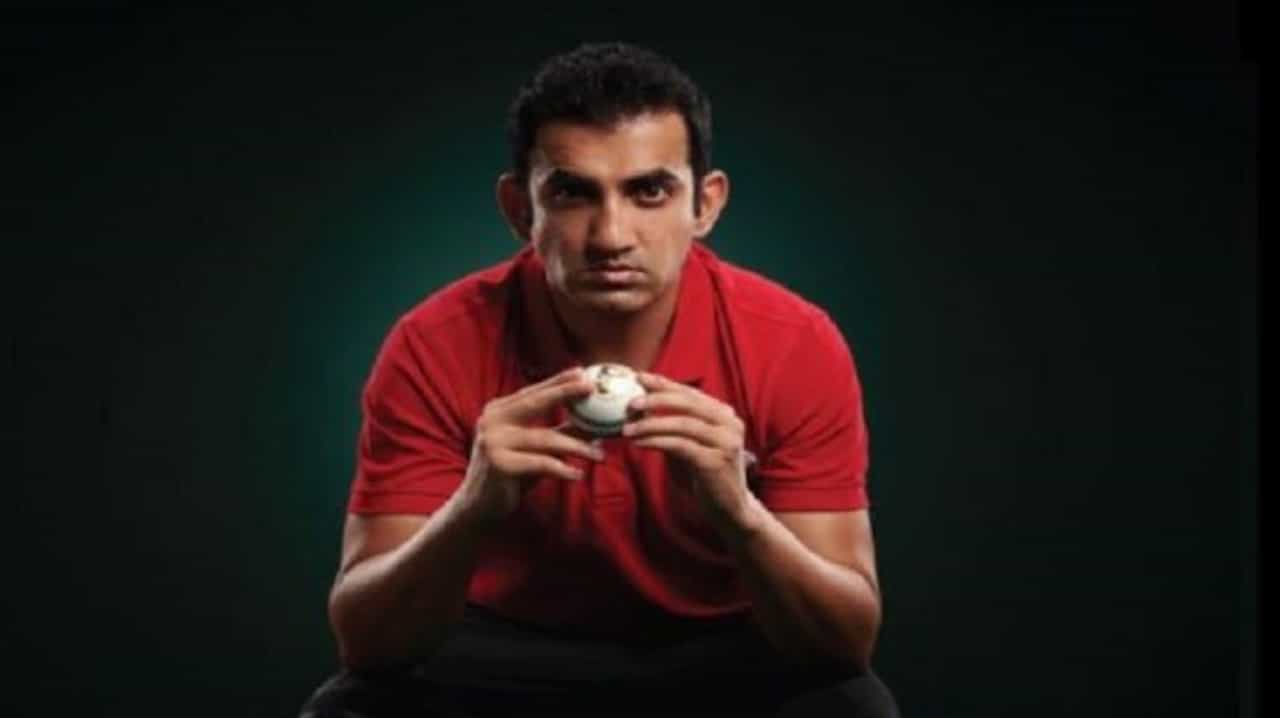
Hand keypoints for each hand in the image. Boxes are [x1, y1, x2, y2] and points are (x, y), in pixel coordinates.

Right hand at [458, 367, 603, 523]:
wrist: (479, 505)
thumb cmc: (512, 474)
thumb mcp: (536, 449)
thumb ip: (560, 433)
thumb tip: (595, 422)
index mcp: (498, 411)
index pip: (532, 392)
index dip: (557, 381)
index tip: (582, 372)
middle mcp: (492, 421)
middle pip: (534, 403)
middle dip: (565, 393)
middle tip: (591, 389)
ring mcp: (493, 442)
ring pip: (544, 438)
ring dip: (577, 446)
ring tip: (599, 455)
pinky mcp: (499, 464)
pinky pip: (540, 463)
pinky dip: (562, 469)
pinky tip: (577, 474)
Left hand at [623, 372, 754, 531]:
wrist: (729, 510)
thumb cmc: (704, 476)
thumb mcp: (687, 447)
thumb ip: (672, 428)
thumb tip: (639, 410)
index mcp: (724, 415)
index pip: (690, 393)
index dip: (664, 383)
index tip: (638, 377)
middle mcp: (729, 424)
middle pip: (688, 403)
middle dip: (656, 399)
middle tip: (630, 403)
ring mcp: (726, 442)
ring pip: (683, 424)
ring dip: (651, 424)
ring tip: (627, 428)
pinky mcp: (716, 461)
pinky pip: (681, 445)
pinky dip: (657, 441)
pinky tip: (639, 443)